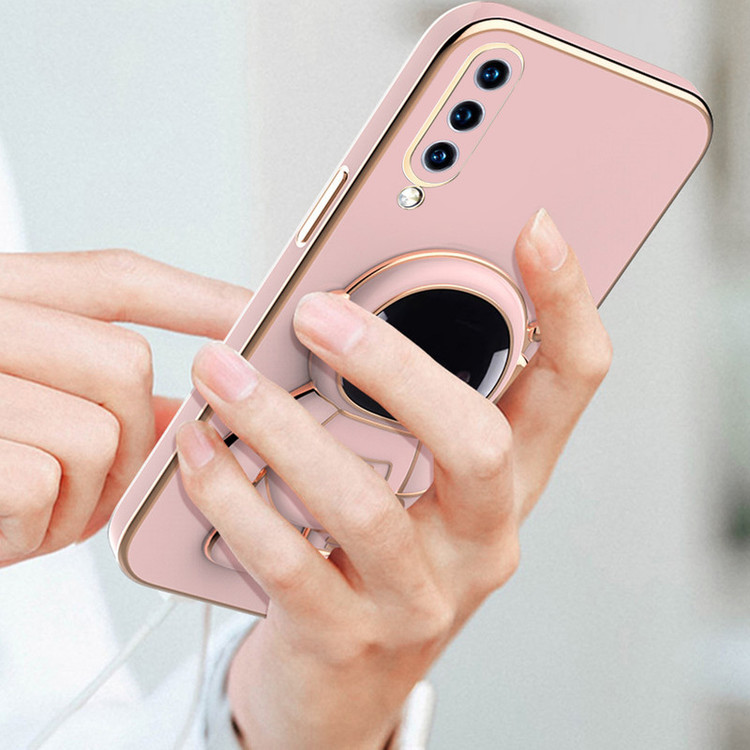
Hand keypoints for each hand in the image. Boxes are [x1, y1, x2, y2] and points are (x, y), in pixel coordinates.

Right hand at [0, 249, 250, 564]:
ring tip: (40, 510)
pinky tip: (6, 528)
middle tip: (106, 480)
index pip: (115, 278)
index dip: (193, 295)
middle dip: (135, 439)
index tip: (251, 312)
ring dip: (87, 495)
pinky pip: (45, 484)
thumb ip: (98, 396)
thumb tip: (180, 404)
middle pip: (124, 363)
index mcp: (0, 300)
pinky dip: (40, 528)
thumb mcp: (26, 413)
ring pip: (97, 431)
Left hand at [175, 209, 612, 748]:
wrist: (342, 685)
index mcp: (512, 480)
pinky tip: (198, 451)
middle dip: (396, 367)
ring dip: (280, 426)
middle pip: (476, 444)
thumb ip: (401, 399)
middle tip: (318, 313)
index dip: (564, 305)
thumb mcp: (414, 475)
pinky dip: (232, 497)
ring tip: (221, 371)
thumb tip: (344, 300)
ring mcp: (423, 596)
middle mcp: (483, 538)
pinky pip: (287, 562)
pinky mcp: (349, 638)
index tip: (533, 228)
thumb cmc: (377, 554)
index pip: (571, 385)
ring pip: (365, 506)